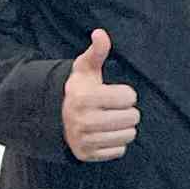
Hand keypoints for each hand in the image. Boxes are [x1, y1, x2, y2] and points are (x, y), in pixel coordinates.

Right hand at [62, 28, 137, 162]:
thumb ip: (96, 51)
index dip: (127, 94)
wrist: (56, 118)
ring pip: (128, 135)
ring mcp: (84, 141)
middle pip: (132, 118)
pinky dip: (117, 144)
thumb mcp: (84, 69)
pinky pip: (119, 151)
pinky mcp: (87, 155)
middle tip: (116, 108)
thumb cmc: (79, 90)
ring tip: (113, 120)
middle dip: (128, 111)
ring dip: (125, 127)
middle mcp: (83, 122)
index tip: (115, 93)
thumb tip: (100, 33)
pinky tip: (106, 134)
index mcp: (84, 99)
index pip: (129, 98)